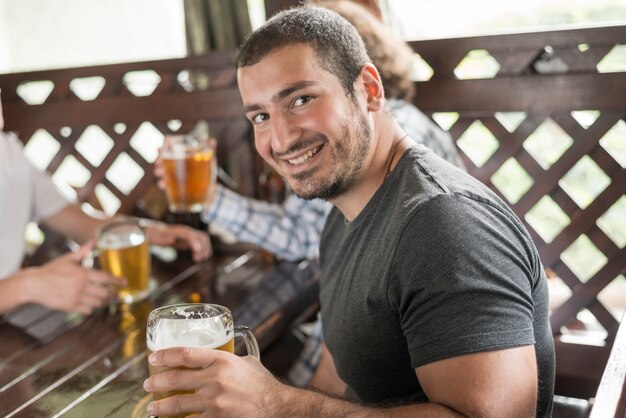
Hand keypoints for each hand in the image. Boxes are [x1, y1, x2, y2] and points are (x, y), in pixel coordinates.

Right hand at [22, 242, 124, 314]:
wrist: (33, 284)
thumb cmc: (51, 270)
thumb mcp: (68, 259)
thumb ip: (83, 252)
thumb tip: (93, 241)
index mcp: (82, 273)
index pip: (105, 278)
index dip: (117, 281)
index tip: (124, 283)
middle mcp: (81, 286)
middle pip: (105, 293)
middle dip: (112, 294)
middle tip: (114, 294)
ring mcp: (75, 297)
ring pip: (98, 303)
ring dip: (103, 302)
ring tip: (104, 299)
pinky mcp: (70, 307)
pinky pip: (87, 310)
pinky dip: (91, 308)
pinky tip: (91, 305)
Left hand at [144, 222, 211, 261]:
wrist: (158, 232)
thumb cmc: (158, 236)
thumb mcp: (159, 238)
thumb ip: (165, 239)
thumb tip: (172, 240)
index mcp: (181, 231)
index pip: (191, 236)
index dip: (196, 244)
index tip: (197, 255)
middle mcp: (188, 231)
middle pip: (202, 237)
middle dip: (203, 248)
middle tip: (197, 259)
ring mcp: (191, 234)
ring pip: (204, 239)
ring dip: (206, 249)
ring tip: (200, 259)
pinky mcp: (191, 239)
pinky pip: (202, 242)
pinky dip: (205, 249)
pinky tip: (201, 257)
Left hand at [144, 347, 289, 417]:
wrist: (277, 408)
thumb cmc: (263, 385)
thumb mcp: (247, 363)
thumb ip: (230, 358)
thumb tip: (219, 355)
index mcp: (222, 361)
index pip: (185, 353)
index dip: (164, 354)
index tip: (152, 357)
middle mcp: (215, 380)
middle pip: (175, 379)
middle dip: (156, 382)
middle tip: (148, 384)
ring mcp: (214, 403)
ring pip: (177, 405)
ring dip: (160, 407)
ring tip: (152, 407)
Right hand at [154, 137, 218, 203]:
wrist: (208, 187)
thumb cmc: (205, 168)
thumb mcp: (208, 159)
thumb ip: (210, 149)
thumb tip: (213, 141)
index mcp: (181, 153)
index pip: (168, 147)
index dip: (163, 147)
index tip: (160, 149)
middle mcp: (174, 162)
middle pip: (163, 159)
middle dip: (159, 160)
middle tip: (158, 162)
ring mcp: (173, 174)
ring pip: (162, 171)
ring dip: (159, 172)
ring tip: (160, 174)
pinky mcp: (174, 185)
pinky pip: (166, 184)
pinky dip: (163, 184)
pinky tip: (163, 185)